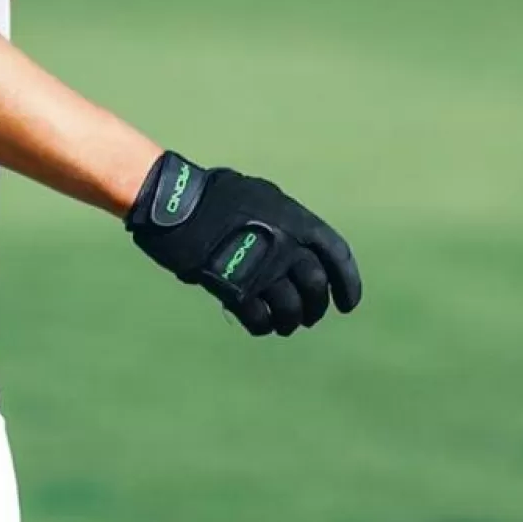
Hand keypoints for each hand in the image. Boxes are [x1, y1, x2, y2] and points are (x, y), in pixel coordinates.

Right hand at [125, 151, 362, 336]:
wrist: (174, 202)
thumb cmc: (212, 195)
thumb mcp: (260, 197)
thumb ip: (284, 223)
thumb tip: (301, 250)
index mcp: (295, 218)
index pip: (337, 255)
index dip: (348, 283)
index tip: (347, 305)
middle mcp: (285, 243)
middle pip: (315, 287)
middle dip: (315, 307)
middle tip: (307, 317)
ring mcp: (261, 267)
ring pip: (291, 308)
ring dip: (289, 321)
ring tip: (282, 324)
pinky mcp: (234, 287)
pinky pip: (259, 318)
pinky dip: (262, 326)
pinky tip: (259, 324)